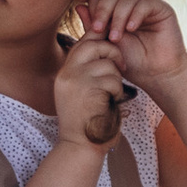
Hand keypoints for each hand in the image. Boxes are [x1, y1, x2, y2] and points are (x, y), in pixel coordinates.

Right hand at [52, 30, 132, 149]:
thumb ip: (86, 72)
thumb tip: (104, 46)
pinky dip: (118, 91)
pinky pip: (113, 80)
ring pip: (108, 64)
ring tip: (113, 94)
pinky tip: (112, 103)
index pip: (82, 42)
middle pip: (94, 44)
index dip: (100, 39)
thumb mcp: (80, 93)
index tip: (113, 47)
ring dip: (117, 79)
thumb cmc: (87, 122)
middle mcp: (67, 73)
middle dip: (113, 52)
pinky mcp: (89, 90)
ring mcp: (76, 81)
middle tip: (121, 67)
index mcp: (64, 73)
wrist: (80, 147)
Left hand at [83, 0, 186, 86]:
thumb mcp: (105, 45)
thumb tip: (79, 6)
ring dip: (118, 17)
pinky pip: (145, 3)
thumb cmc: (130, 63)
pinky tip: (131, 29)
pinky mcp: (161, 8)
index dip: (94, 7)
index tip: (93, 29)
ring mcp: (145, 5)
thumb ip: (92, 27)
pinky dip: (135, 15)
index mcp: (115, 10)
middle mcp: (130, 4)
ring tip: (116, 38)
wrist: (155, 75)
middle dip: (102, 10)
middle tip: (99, 30)